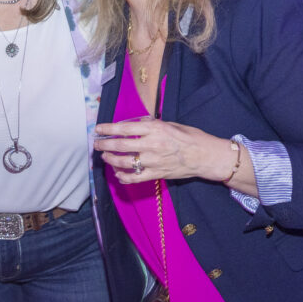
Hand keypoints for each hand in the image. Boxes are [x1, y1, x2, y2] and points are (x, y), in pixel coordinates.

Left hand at [94, 116, 232, 186]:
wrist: (205, 156)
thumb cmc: (190, 137)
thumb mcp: (171, 124)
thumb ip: (152, 124)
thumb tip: (136, 123)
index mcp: (155, 129)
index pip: (125, 128)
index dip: (108, 128)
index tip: (98, 128)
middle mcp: (152, 145)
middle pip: (121, 145)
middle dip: (104, 144)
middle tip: (96, 143)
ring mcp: (153, 161)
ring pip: (125, 162)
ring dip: (111, 159)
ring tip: (105, 156)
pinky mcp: (157, 174)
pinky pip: (135, 178)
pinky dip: (124, 177)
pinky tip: (118, 174)